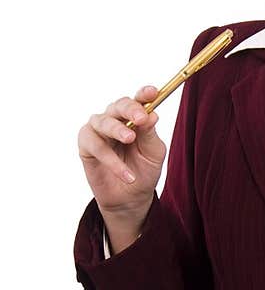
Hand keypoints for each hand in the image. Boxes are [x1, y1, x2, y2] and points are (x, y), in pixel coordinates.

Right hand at [77, 85, 165, 217]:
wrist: (131, 197)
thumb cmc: (144, 170)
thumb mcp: (153, 152)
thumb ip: (150, 133)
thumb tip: (151, 115)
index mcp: (135, 117)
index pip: (139, 100)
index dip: (144, 94)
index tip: (153, 92)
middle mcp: (115, 119)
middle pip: (119, 105)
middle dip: (130, 109)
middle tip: (140, 118)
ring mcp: (99, 130)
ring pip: (104, 122)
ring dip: (117, 129)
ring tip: (130, 139)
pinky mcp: (86, 145)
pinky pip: (96, 146)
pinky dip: (111, 160)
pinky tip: (126, 174)